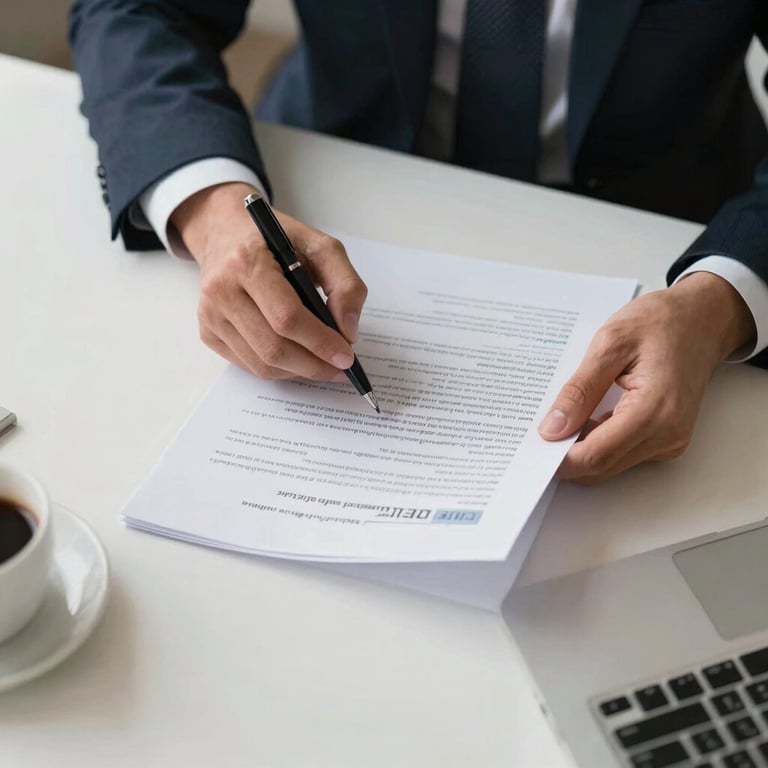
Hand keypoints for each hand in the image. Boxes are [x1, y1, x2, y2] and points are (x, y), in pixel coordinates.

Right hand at [171, 182, 366, 379]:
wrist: (225, 233)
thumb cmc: (275, 240)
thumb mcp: (319, 246)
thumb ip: (345, 284)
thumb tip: (348, 332)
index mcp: (248, 263)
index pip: (287, 317)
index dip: (320, 342)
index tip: (346, 356)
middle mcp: (222, 290)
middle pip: (273, 348)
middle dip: (313, 365)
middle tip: (340, 368)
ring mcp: (210, 315)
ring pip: (261, 364)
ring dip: (298, 372)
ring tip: (323, 365)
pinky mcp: (207, 332)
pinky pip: (248, 366)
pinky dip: (279, 370)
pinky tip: (297, 358)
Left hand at [538, 272, 755, 483]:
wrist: (703, 318)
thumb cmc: (661, 322)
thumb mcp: (610, 344)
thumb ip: (579, 390)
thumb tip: (552, 428)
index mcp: (655, 411)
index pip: (596, 455)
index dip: (559, 460)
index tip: (530, 449)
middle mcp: (667, 434)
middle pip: (602, 467)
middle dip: (565, 458)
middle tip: (534, 435)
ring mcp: (670, 440)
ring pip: (610, 463)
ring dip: (581, 449)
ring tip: (555, 423)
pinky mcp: (666, 437)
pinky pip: (622, 452)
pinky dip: (597, 441)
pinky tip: (581, 420)